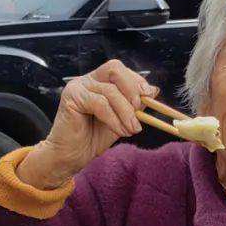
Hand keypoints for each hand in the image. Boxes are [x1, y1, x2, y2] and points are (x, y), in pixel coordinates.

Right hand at [18, 62, 155, 189]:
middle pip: (114, 69)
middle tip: (139, 112)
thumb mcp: (122, 119)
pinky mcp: (71, 97)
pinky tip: (119, 130)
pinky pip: (100, 103)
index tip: (149, 96)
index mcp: (99, 80)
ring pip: (110, 91)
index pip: (120, 70)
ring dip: (126, 112)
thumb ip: (135, 104)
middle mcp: (88, 79)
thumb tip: (154, 90)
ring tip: (131, 129)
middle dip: (132, 89)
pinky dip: (114, 118)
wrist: (72, 156)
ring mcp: (78, 86)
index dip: (136, 81)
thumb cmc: (94, 138)